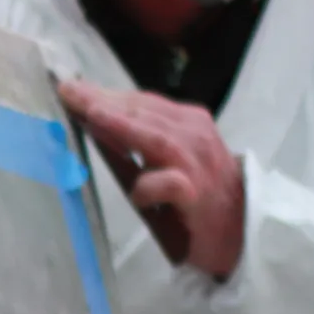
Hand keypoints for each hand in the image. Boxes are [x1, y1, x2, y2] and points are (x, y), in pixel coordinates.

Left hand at [59, 77, 244, 279]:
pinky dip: (149, 186)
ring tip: (90, 115)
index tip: (72, 87)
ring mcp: (197, 164)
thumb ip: (142, 140)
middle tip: (69, 92)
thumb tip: (95, 123)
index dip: (106, 93)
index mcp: (188, 122)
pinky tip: (134, 192)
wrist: (244, 226)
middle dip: (104, 100)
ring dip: (121, 125)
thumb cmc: (202, 192)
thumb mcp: (173, 157)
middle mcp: (194, 135)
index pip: (141, 101)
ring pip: (157, 138)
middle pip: (143, 112)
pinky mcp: (198, 195)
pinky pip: (170, 184)